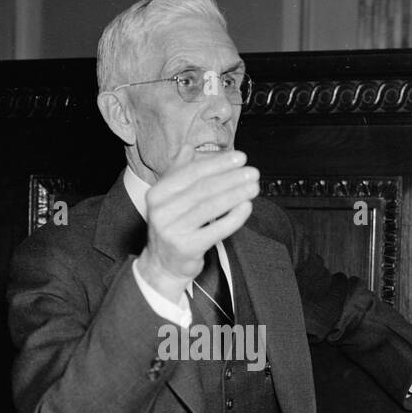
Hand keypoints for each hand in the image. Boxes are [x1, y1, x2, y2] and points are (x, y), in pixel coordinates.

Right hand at [135, 144, 257, 303]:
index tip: (240, 158)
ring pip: (209, 207)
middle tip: (252, 172)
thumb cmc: (172, 227)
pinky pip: (215, 230)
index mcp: (157, 193)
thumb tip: (188, 147)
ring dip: (235, 195)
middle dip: (231, 178)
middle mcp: (161, 211)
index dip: (218, 164)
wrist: (163, 265)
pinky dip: (233, 218)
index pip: (192, 173)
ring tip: (254, 187)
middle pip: (202, 189)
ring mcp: (172, 230)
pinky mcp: (185, 248)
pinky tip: (246, 207)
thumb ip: (178, 172)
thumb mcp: (169, 198)